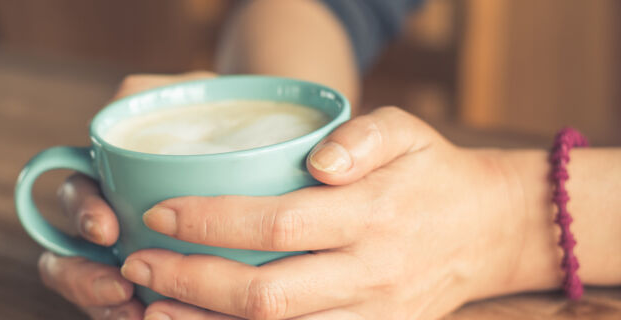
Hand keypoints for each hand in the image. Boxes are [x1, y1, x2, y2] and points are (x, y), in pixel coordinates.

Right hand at [37, 72, 217, 319]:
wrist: (272, 148)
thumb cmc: (224, 118)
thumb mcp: (187, 94)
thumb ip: (149, 95)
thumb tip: (121, 104)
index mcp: (107, 176)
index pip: (73, 195)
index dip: (81, 214)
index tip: (105, 228)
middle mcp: (111, 222)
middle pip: (67, 259)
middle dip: (82, 279)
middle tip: (119, 287)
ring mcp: (135, 259)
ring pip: (98, 294)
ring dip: (106, 309)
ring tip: (137, 315)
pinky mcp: (167, 290)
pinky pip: (144, 310)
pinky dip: (146, 317)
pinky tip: (160, 318)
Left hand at [121, 107, 539, 318]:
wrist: (488, 232)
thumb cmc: (429, 173)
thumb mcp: (407, 132)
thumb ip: (364, 136)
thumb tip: (317, 160)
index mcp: (373, 216)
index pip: (277, 224)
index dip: (210, 223)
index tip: (157, 213)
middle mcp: (370, 274)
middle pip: (266, 295)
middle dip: (190, 283)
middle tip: (136, 265)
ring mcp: (372, 316)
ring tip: (150, 309)